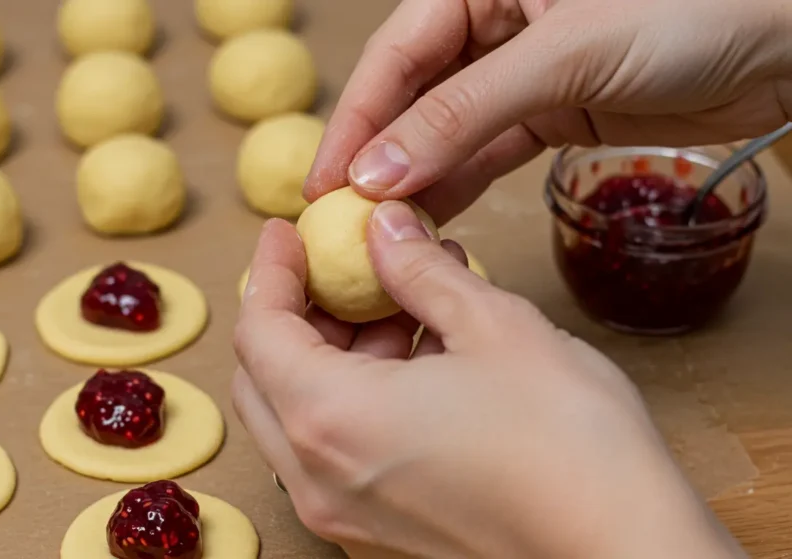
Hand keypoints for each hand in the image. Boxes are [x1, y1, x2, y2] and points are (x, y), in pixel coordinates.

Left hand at [232, 206, 746, 557]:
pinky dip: (353, 399)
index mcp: (329, 418)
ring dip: (330, 354)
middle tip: (336, 267)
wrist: (624, 549)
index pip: (258, 331)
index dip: (270, 270)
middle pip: (263, 378)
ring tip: (398, 304)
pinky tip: (416, 358)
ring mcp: (344, 514)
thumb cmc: (567, 441)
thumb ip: (420, 271)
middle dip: (292, 313)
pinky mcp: (379, 532)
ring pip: (299, 416)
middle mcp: (318, 477)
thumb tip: (384, 227)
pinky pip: (336, 452)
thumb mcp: (493, 326)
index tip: (288, 232)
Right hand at [305, 0, 791, 223]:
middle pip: (412, 93)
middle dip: (379, 155)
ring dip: (416, 178)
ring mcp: (522, 69)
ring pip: (446, 128)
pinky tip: (431, 217)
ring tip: (381, 231)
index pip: (397, 53)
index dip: (356, 118)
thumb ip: (463, 113)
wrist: (784, 38)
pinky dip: (460, 184)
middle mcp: (493, 20)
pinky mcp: (551, 111)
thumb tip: (378, 171)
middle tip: (342, 219)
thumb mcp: (564, 55)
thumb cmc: (690, 8)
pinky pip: (488, 150)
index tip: (326, 183)